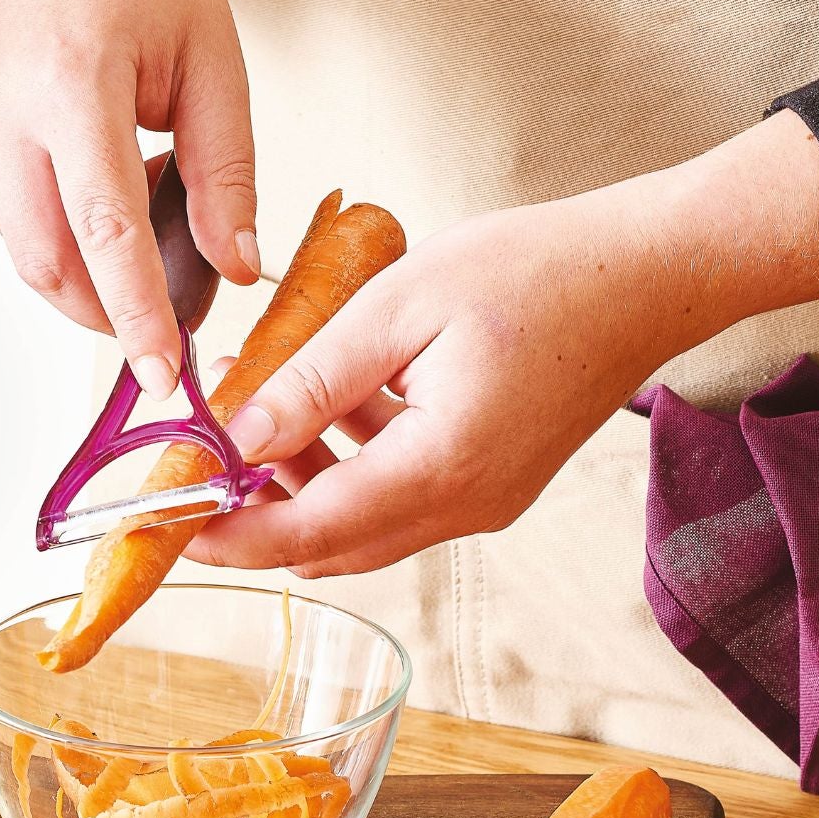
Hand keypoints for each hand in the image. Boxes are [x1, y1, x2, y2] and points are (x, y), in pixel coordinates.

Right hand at [0, 0, 257, 395]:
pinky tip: (104, 193)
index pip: (105, 234)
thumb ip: (227, 173)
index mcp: (73, 86)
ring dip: (85, 277)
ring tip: (142, 230)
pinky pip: (11, 214)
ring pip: (23, 251)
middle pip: (48, 265)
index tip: (163, 377)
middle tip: (167, 315)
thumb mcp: (211, 56)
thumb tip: (237, 266)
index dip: (136, 317)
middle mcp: (6, 112)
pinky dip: (62, 235)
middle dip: (107, 314)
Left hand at [188, 111, 818, 575]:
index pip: (307, 533)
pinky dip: (346, 465)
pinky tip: (324, 400)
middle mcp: (463, 507)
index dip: (230, 536)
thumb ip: (312, 382)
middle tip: (198, 465)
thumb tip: (234, 440)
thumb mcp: (401, 308)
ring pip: (360, 525)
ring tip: (256, 407)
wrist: (650, 275)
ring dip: (297, 485)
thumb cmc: (537, 272)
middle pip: (328, 545)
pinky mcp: (489, 482)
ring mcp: (481, 501)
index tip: (168, 523)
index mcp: (440, 469)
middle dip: (254, 515)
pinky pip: (396, 496)